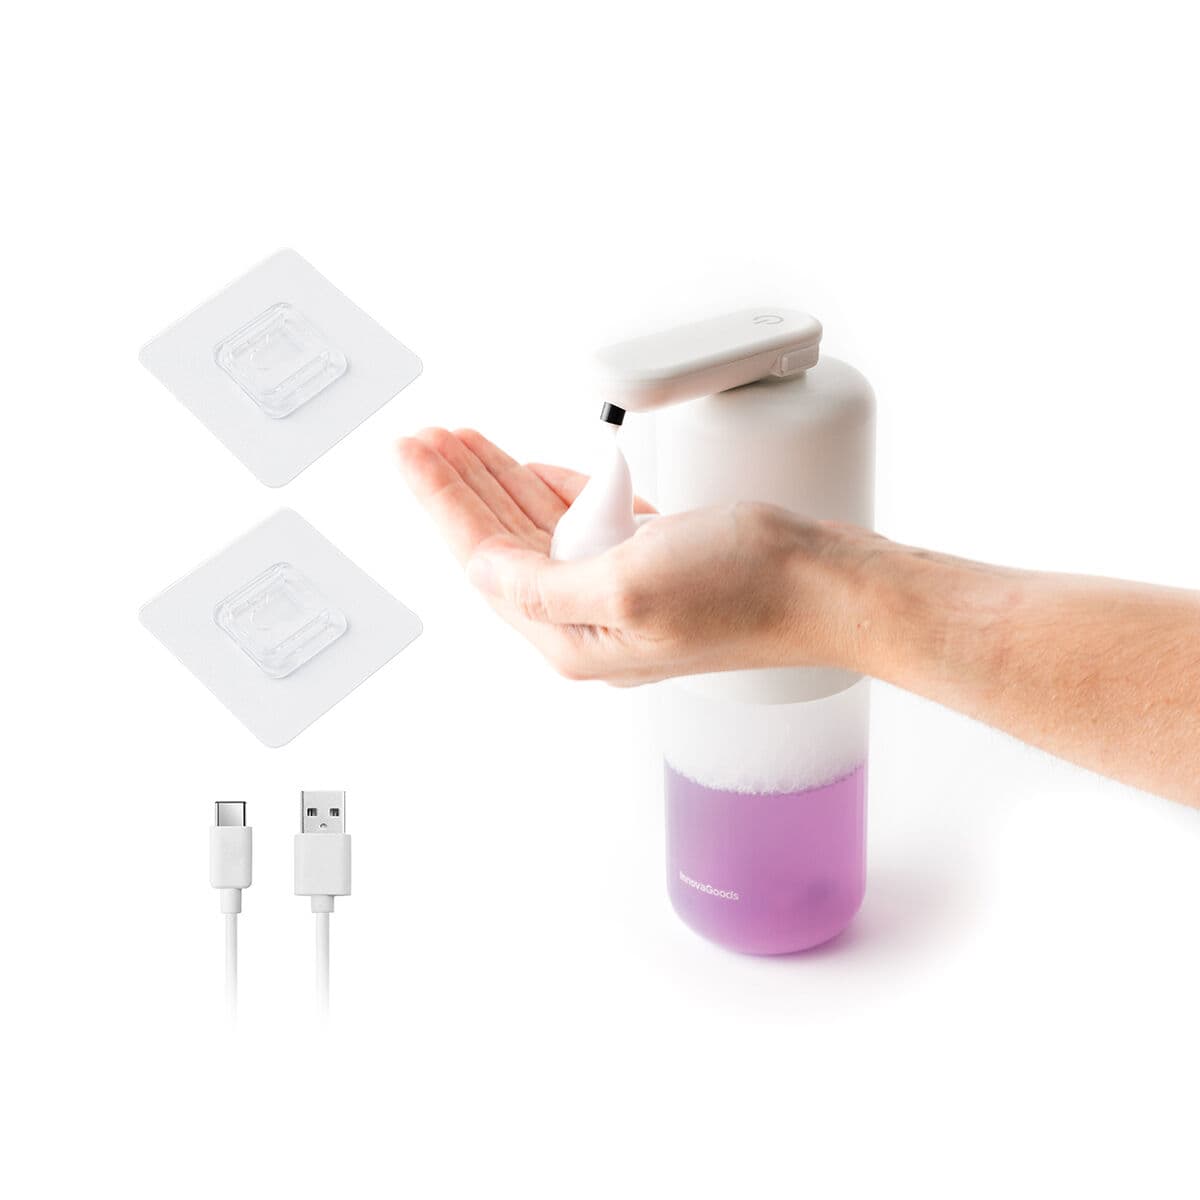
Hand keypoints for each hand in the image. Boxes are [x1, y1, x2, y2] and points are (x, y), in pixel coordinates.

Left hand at [397, 428, 879, 683]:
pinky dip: (554, 491)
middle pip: (502, 542)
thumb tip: (483, 570)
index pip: (484, 561)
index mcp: (572, 636)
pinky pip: (583, 523)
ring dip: (501, 481)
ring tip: (465, 443)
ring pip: (539, 528)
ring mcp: (620, 592)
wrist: (824, 586)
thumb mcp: (628, 585)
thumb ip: (543, 584)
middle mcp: (589, 619)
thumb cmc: (745, 590)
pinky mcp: (649, 565)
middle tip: (426, 438)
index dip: (443, 501)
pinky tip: (529, 470)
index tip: (413, 453)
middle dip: (461, 486)